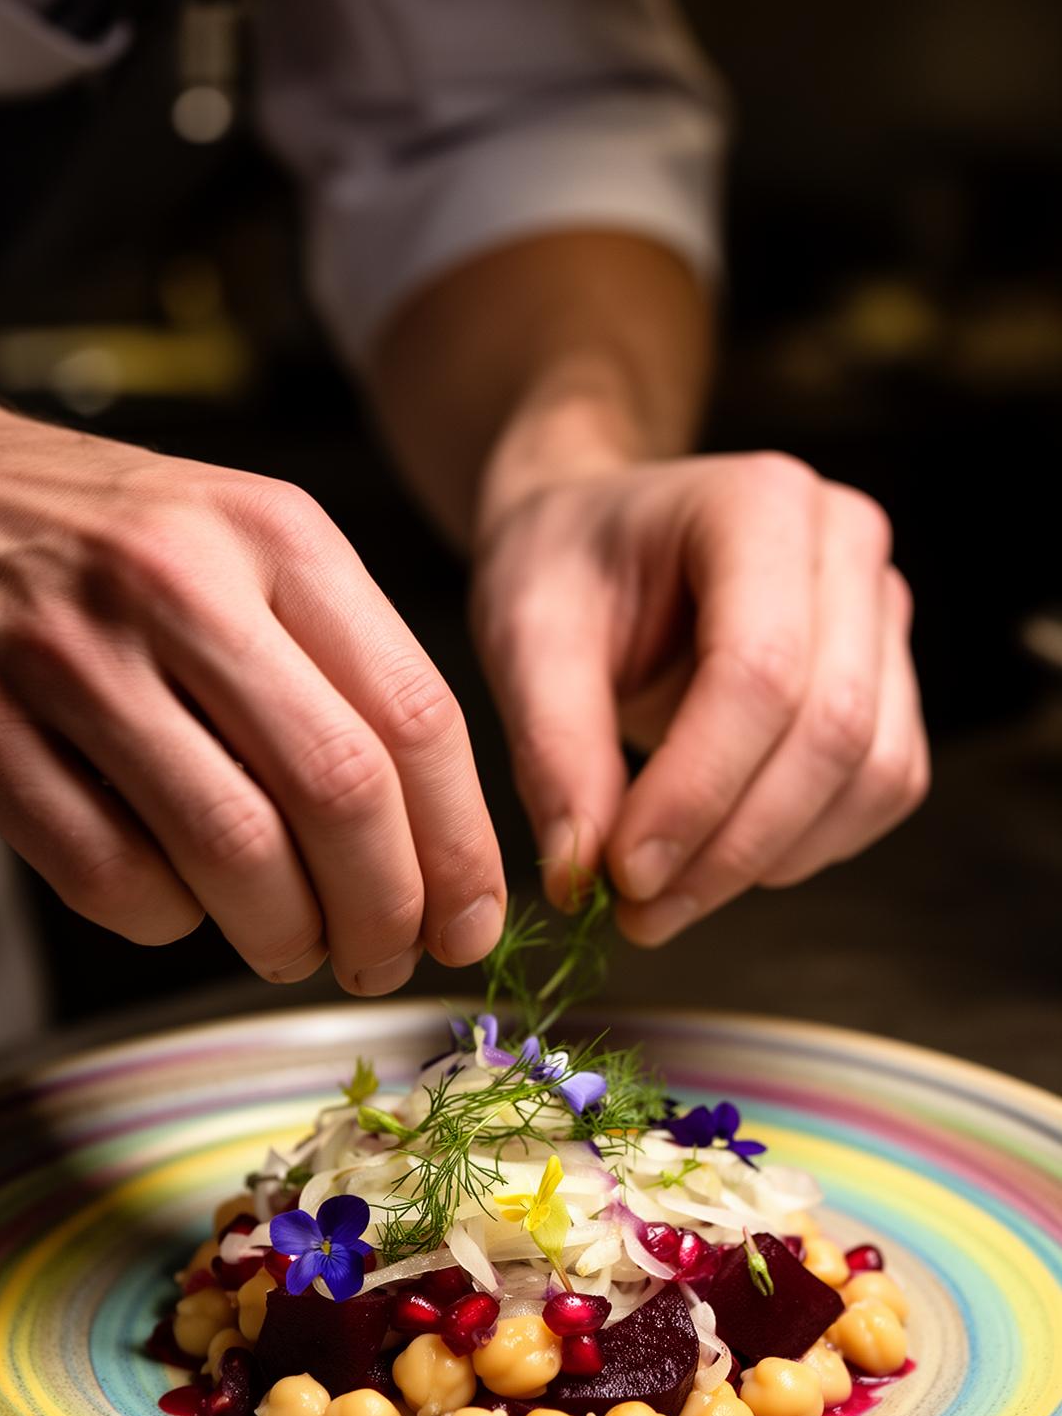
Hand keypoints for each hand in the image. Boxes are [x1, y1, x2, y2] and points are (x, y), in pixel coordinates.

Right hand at [0, 403, 504, 988]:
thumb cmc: (118, 542)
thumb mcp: (250, 547)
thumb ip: (345, 663)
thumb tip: (440, 844)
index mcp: (275, 535)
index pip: (416, 715)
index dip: (460, 847)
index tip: (469, 919)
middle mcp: (181, 583)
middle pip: (340, 790)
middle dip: (385, 910)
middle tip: (384, 957)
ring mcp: (73, 657)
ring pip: (232, 849)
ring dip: (285, 935)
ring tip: (294, 947)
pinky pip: (111, 875)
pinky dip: (167, 922)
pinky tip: (180, 903)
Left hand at [470, 451, 927, 940]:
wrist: (601, 539)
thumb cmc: (564, 569)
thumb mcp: (524, 638)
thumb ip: (553, 751)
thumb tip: (581, 875)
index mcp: (757, 504)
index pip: (759, 672)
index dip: (695, 791)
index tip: (621, 872)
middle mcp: (845, 544)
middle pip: (831, 728)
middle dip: (734, 844)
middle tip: (639, 910)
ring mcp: (883, 611)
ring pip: (874, 770)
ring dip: (774, 857)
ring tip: (670, 894)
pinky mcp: (891, 678)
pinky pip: (886, 786)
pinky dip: (810, 846)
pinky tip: (722, 857)